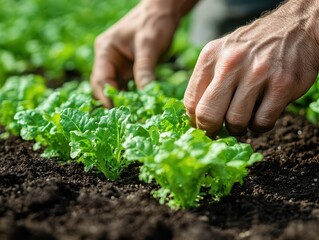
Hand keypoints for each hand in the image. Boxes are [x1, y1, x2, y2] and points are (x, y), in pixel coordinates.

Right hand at [91, 1, 179, 106]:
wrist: (163, 12)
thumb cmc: (153, 22)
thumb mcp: (148, 45)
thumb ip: (145, 69)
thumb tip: (146, 95)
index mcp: (105, 51)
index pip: (101, 79)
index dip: (108, 96)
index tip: (118, 111)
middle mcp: (108, 60)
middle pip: (105, 87)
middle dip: (114, 102)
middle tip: (127, 117)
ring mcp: (119, 66)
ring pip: (117, 89)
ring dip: (124, 102)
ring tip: (134, 116)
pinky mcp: (130, 71)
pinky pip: (128, 88)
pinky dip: (133, 98)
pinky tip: (140, 107)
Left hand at [184, 0, 318, 136]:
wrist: (294, 27)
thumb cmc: (251, 48)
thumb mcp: (222, 53)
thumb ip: (207, 80)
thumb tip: (195, 116)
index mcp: (210, 56)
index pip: (191, 101)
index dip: (195, 121)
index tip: (203, 127)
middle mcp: (231, 63)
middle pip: (208, 115)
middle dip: (211, 130)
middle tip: (218, 132)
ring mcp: (257, 73)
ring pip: (236, 121)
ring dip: (238, 128)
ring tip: (243, 119)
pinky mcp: (282, 85)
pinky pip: (262, 122)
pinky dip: (259, 126)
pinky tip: (261, 114)